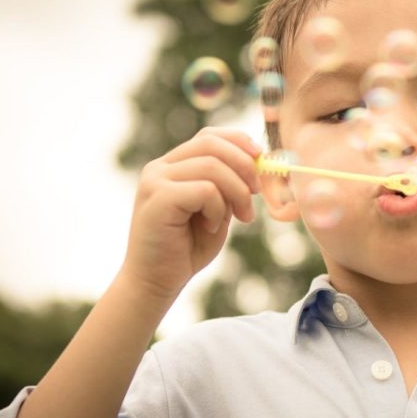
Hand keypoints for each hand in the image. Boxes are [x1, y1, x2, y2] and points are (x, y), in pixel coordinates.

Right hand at [121, 127, 260, 298]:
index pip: (209, 136)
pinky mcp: (157, 198)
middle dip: (244, 166)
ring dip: (236, 193)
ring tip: (239, 218)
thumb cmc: (187, 248)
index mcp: (173, 166)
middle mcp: (160, 168)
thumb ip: (229, 186)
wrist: (156, 281)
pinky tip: (211, 227)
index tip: (261, 158)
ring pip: (212, 166)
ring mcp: (155, 181)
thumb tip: (258, 162)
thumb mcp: (217, 210)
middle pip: (211, 144)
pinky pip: (205, 190)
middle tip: (256, 193)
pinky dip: (218, 209)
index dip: (239, 141)